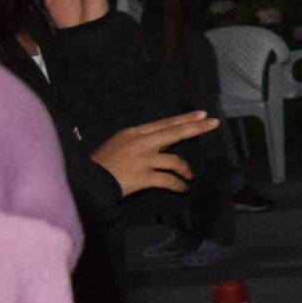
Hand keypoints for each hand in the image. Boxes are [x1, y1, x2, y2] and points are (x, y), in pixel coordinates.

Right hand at [90, 111, 214, 195]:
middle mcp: (141, 143)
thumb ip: (141, 140)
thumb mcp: (120, 143)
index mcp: (134, 133)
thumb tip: (163, 141)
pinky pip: (168, 180)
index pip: (164, 123)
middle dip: (196, 128)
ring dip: (186, 170)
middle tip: (213, 123)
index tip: (202, 114)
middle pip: (174, 133)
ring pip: (175, 161)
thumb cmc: (103, 162)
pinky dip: (178, 185)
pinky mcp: (144, 177)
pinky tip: (183, 188)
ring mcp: (143, 160)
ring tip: (190, 177)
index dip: (184, 119)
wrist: (88, 180)